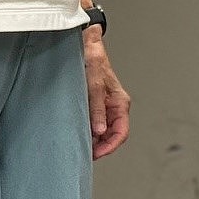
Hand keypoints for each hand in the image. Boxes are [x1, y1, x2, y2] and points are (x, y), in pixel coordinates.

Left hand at [83, 31, 130, 159]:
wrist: (84, 44)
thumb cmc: (92, 59)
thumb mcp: (94, 84)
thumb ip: (97, 108)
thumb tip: (99, 130)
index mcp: (120, 102)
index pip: (121, 132)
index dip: (110, 146)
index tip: (97, 153)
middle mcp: (113, 106)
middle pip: (111, 135)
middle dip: (100, 146)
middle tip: (84, 153)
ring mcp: (103, 106)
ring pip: (102, 131)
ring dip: (92, 139)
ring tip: (79, 144)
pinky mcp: (93, 104)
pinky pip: (93, 123)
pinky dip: (86, 130)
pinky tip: (77, 132)